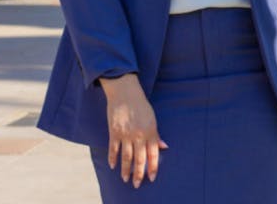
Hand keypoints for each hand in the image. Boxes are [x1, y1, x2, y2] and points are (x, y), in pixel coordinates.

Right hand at [99, 73, 168, 187]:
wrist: (125, 91)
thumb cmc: (140, 104)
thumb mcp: (152, 118)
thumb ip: (156, 134)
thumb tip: (164, 147)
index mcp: (150, 131)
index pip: (153, 155)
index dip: (152, 168)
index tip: (151, 178)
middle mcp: (138, 135)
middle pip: (139, 159)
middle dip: (138, 174)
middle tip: (137, 184)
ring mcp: (125, 134)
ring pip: (126, 157)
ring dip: (126, 170)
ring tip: (125, 179)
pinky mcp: (114, 131)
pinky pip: (113, 149)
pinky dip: (113, 158)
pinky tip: (113, 166)